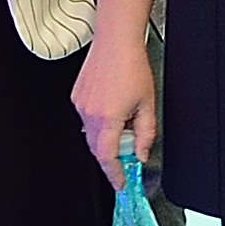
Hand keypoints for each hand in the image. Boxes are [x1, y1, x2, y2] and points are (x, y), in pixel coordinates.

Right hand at [73, 33, 158, 175]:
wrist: (116, 41)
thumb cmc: (132, 66)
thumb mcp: (147, 104)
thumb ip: (145, 133)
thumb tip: (141, 153)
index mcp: (108, 118)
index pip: (107, 158)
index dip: (114, 175)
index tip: (121, 184)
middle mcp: (89, 113)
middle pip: (97, 150)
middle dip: (111, 159)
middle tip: (127, 160)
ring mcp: (80, 105)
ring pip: (91, 135)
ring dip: (106, 139)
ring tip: (124, 123)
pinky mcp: (77, 97)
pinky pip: (86, 120)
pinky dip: (99, 124)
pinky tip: (113, 110)